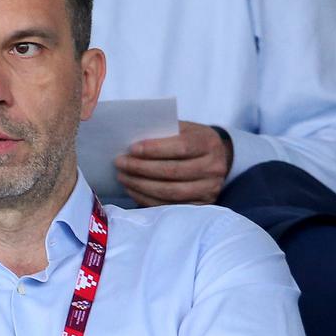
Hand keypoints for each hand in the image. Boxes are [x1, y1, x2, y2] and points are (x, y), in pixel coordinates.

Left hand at [114, 121, 229, 205]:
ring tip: (123, 177)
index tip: (132, 149)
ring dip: (141, 185)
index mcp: (209, 143)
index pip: (181, 147)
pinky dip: (147, 199)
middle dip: (141, 168)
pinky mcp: (201, 205)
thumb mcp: (184, 129)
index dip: (155, 149)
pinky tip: (133, 190)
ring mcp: (209, 189)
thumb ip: (165, 131)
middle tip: (120, 163)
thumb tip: (133, 138)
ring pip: (170, 191)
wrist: (215, 159)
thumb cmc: (191, 141)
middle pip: (173, 171)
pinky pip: (169, 205)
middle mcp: (213, 168)